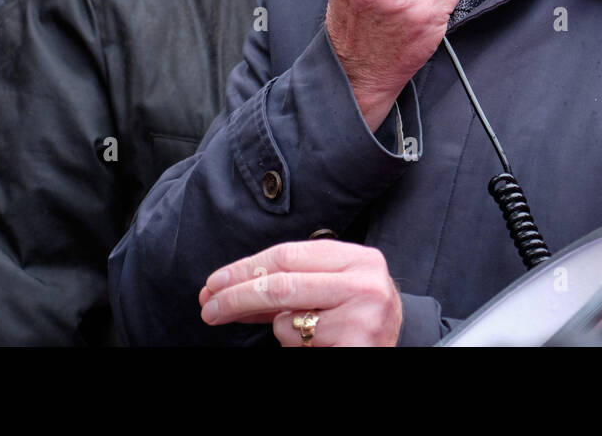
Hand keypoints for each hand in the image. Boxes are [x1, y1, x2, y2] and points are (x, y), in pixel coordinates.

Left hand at [199, 240, 402, 346]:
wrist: (393, 348)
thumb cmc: (354, 318)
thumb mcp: (326, 290)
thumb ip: (287, 284)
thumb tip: (226, 289)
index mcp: (357, 257)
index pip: (288, 254)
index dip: (245, 267)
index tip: (214, 282)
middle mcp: (364, 279)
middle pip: (281, 282)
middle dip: (236, 295)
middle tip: (208, 307)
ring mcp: (364, 312)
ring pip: (288, 316)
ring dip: (279, 328)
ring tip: (302, 333)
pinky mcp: (356, 341)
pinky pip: (300, 342)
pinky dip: (297, 345)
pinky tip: (320, 344)